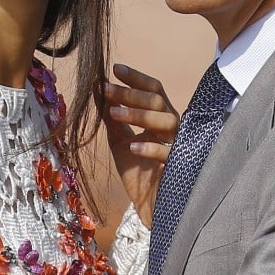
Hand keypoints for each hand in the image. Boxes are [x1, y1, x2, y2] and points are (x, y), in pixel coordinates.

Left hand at [103, 63, 178, 227]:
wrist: (149, 206)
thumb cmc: (138, 171)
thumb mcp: (118, 140)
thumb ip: (111, 116)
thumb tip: (96, 88)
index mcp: (160, 118)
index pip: (154, 90)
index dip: (136, 78)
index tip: (114, 69)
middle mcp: (172, 128)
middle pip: (158, 100)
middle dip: (130, 93)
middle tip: (106, 88)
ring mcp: (178, 145)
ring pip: (167, 119)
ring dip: (139, 114)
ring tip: (113, 113)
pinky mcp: (179, 167)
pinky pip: (169, 153)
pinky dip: (151, 148)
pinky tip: (133, 147)